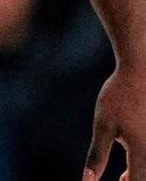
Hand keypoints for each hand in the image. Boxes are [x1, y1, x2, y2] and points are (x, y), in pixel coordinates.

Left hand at [83, 63, 145, 179]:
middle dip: (132, 180)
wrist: (140, 69)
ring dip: (139, 174)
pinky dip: (142, 163)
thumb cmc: (119, 95)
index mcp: (142, 151)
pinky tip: (132, 163)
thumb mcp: (104, 125)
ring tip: (123, 177)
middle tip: (119, 180)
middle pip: (145, 176)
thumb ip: (97, 155)